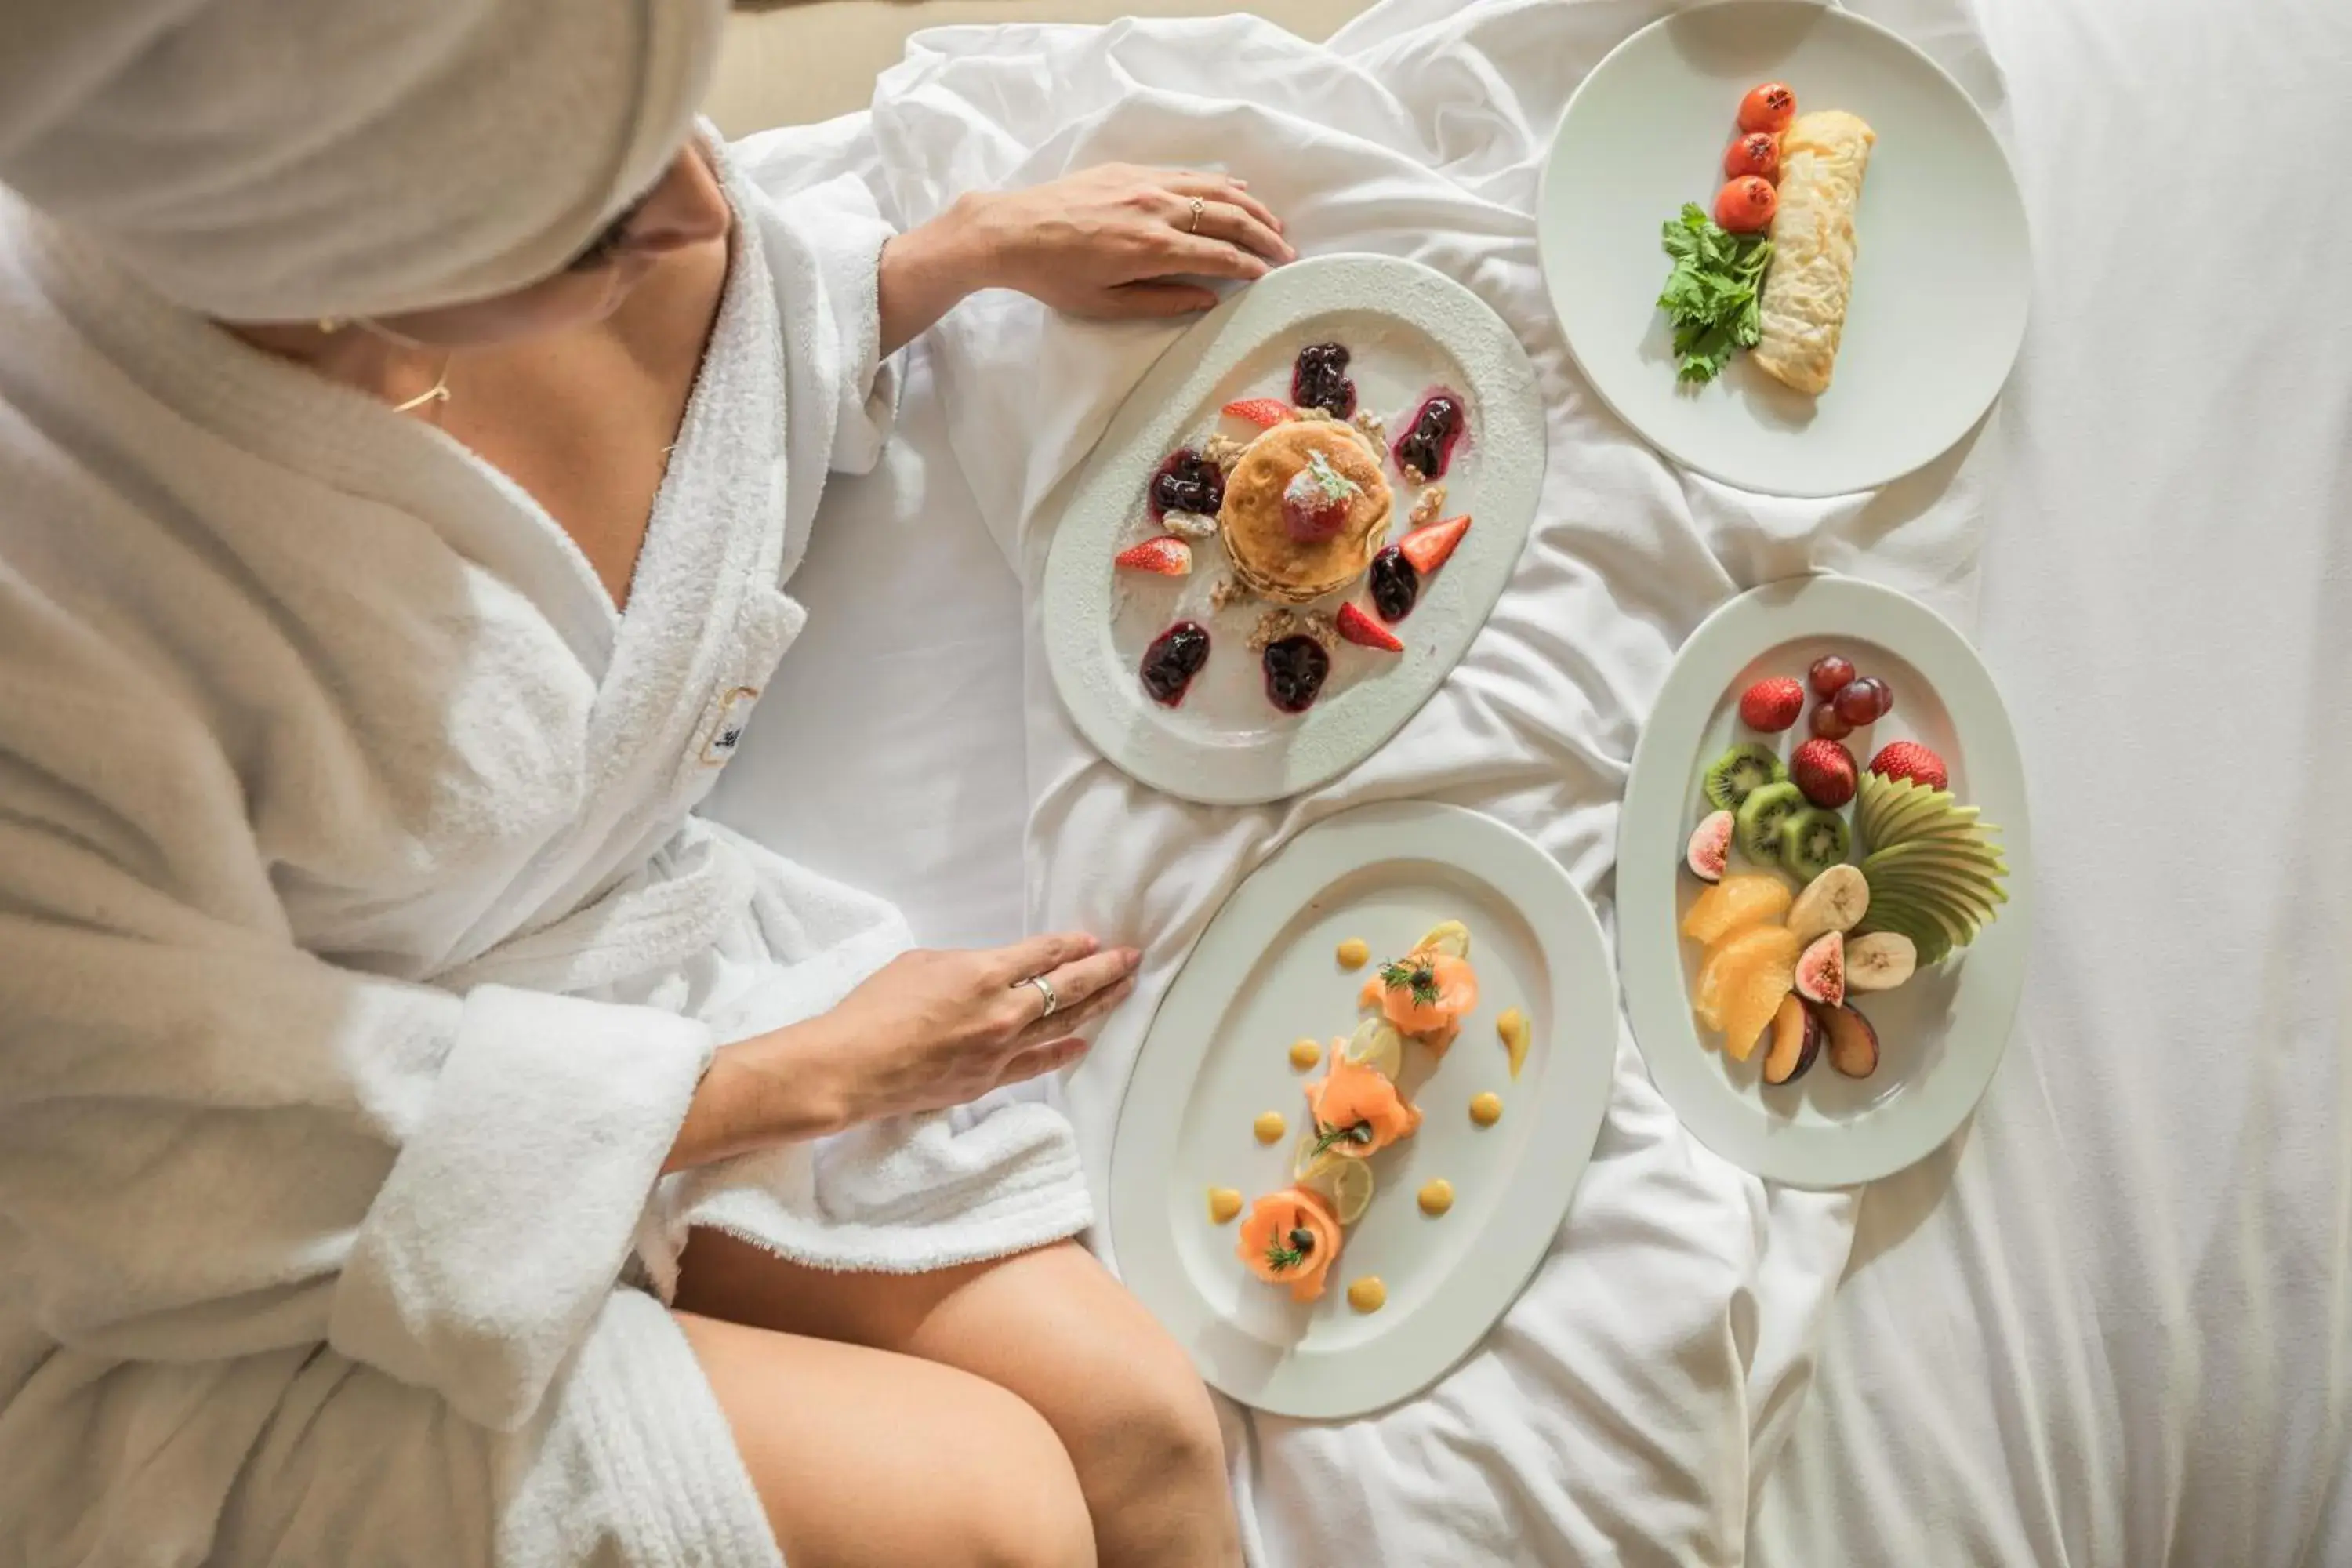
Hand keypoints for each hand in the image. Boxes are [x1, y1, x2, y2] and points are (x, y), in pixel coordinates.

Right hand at [668, 934, 1138, 1170]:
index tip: (1093, 939)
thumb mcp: (921, 963)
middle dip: (1105, 972)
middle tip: (1132, 961)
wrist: (851, 1068)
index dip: (1072, 945)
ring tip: (1122, 992)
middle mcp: (1003, 1012)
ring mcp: (1000, 1050)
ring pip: (1062, 1025)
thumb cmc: (874, 1008)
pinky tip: (1083, 1043)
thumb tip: (989, 972)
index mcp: (984, 972)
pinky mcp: (988, 1081)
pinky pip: (1037, 1064)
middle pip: (1068, 988)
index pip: (1044, 955)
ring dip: (1097, 1007)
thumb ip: (966, 965)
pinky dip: (1062, 1052)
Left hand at [960, 164, 1293, 318]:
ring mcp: (1145, 184)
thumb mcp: (1106, 304)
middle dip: (1263, 235)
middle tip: (1286, 252)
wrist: (1009, 230)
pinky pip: (1187, 173)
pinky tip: (1236, 188)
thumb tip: (1208, 299)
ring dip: (1250, 205)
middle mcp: (1155, 209)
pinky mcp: (1131, 171)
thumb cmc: (1053, 276)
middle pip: (1227, 216)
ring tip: (1273, 221)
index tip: (1271, 276)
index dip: (1250, 266)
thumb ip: (1163, 301)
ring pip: (1213, 189)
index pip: (1219, 254)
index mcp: (1151, 248)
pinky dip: (1218, 183)